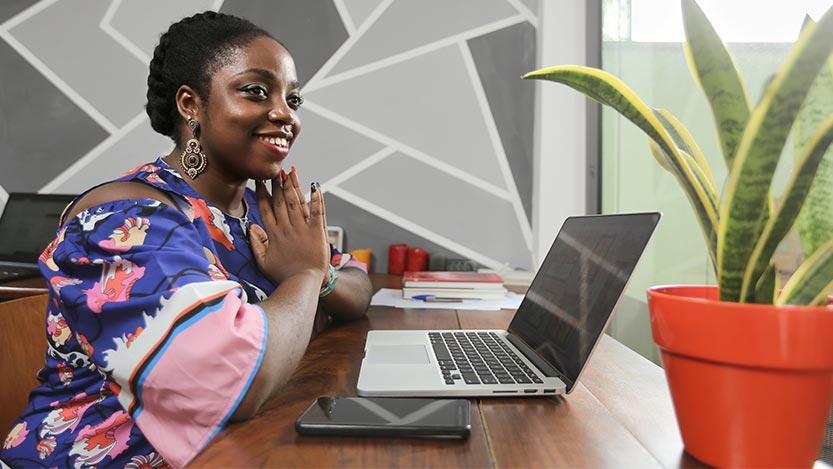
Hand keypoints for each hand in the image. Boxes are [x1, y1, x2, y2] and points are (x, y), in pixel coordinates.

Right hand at [249, 169, 328, 284]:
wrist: (304, 284)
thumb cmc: (284, 275)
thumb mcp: (263, 262)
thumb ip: (256, 244)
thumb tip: (251, 227)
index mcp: (274, 234)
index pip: (266, 208)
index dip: (263, 193)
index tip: (260, 181)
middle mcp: (287, 228)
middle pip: (280, 201)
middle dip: (277, 184)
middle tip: (274, 170)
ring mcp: (302, 229)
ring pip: (296, 202)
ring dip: (293, 186)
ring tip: (290, 172)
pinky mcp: (317, 232)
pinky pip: (317, 211)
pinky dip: (317, 198)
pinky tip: (315, 186)